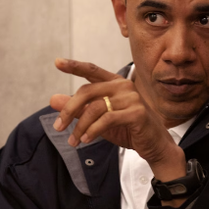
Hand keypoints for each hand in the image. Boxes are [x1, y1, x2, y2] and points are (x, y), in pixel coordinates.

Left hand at [49, 58, 185, 181]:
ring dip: (80, 126)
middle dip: (69, 110)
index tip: (57, 62)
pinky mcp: (137, 113)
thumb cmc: (129, 129)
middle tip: (58, 127)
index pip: (92, 70)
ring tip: (74, 140)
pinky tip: (86, 139)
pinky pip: (107, 120)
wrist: (154, 145)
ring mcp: (132, 98)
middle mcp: (124, 86)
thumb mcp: (98, 119)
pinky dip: (93, 130)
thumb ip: (78, 109)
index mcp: (116, 84)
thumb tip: (53, 100)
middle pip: (87, 91)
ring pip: (95, 108)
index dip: (75, 66)